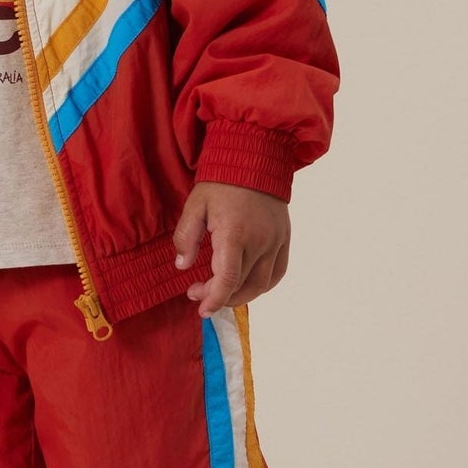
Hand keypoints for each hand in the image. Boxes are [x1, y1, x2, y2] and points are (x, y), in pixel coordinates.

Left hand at [173, 181, 290, 317]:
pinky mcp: (284, 239)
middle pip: (241, 285)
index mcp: (235, 234)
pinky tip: (245, 283)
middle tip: (198, 291)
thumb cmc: (222, 181)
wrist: (256, 158)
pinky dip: (262, 285)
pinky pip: (277, 273)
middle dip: (218, 295)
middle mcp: (259, 242)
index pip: (227, 279)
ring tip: (220, 291)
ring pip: (261, 284)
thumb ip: (186, 237)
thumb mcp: (195, 205)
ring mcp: (275, 241)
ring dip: (240, 295)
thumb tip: (183, 266)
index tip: (201, 309)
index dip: (214, 299)